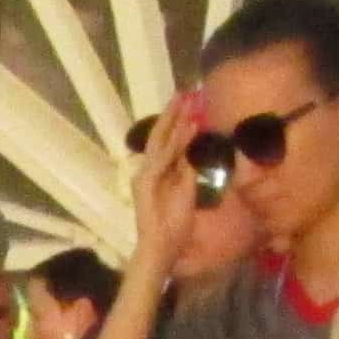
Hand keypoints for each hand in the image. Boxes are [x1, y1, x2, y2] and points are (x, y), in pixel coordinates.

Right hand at [127, 101, 201, 275]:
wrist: (162, 246)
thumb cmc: (174, 224)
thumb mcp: (186, 191)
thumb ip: (187, 172)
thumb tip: (193, 152)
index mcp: (159, 171)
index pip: (169, 142)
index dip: (178, 123)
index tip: (191, 106)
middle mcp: (149, 169)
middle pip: (161, 136)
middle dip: (173, 114)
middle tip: (184, 93)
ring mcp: (145, 175)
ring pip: (161, 142)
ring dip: (174, 121)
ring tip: (186, 102)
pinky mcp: (145, 183)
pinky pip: (162, 159)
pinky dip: (175, 143)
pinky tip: (186, 129)